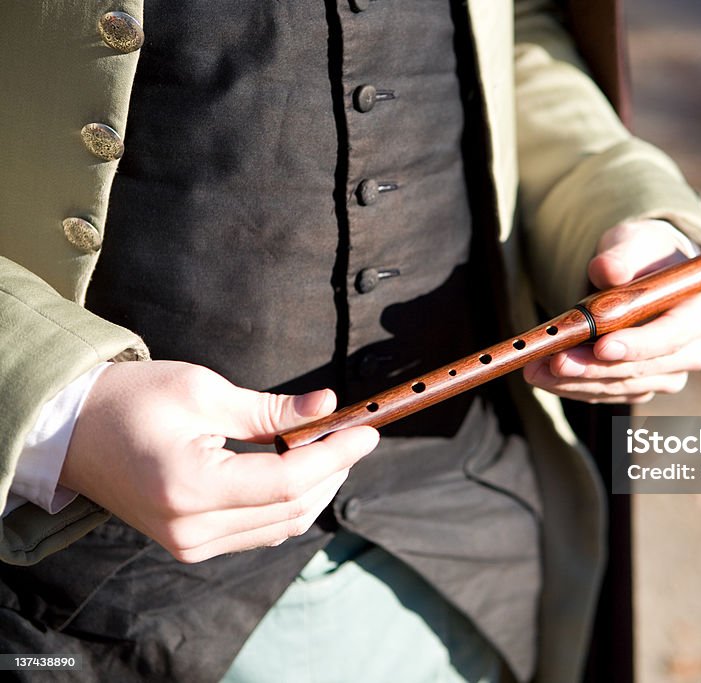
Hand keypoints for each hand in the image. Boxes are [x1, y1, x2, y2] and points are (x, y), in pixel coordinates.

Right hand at [61, 361, 377, 562]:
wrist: (72, 432)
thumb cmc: (131, 401)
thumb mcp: (203, 392)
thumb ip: (270, 410)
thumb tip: (326, 407)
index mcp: (191, 487)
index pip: (288, 482)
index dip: (336, 456)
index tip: (367, 431)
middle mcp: (191, 528)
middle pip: (291, 509)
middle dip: (333, 471)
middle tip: (351, 433)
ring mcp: (189, 544)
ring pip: (280, 526)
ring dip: (315, 490)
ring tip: (329, 448)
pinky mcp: (190, 545)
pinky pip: (258, 532)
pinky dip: (287, 504)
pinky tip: (299, 471)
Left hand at [523, 220, 700, 402]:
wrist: (643, 274)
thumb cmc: (644, 255)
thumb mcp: (636, 243)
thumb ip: (623, 256)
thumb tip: (606, 270)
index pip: (671, 337)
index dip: (637, 345)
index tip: (602, 346)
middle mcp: (694, 351)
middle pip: (642, 369)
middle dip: (594, 367)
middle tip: (555, 361)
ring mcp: (668, 374)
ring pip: (619, 386)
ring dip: (575, 381)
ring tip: (536, 368)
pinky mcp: (642, 386)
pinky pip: (606, 393)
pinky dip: (573, 386)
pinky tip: (543, 376)